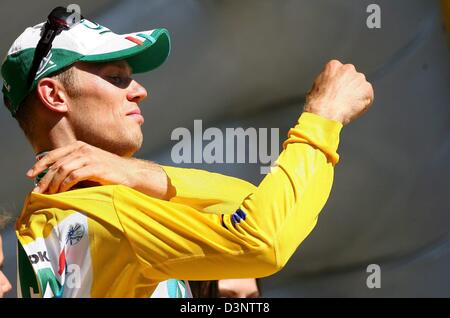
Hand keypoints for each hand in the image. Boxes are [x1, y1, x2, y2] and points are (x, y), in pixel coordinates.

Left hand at [26, 141, 168, 198]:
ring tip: (50, 194)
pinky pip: (74, 175)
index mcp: (80, 146)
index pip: (54, 154)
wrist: (131, 174)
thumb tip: (53, 179)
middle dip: (44, 178)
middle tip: (38, 191)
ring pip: (63, 169)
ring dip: (54, 183)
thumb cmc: (109, 173)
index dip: (40, 164)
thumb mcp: (89, 165)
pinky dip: (65, 184)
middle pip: (56, 163)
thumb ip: (73, 167)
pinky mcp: (96, 167)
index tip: (31, 175)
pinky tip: (63, 192)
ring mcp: (90, 157)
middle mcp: (83, 149)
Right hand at [304, 60, 373, 124]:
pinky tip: (352, 110)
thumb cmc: (317, 104)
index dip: (338, 84)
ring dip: (356, 95)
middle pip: (351, 77)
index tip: (336, 91)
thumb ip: (325, 83)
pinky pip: (368, 97)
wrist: (325, 113)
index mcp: (333, 66)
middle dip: (348, 87)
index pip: (339, 72)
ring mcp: (359, 78)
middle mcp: (348, 69)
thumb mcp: (314, 88)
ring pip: (360, 87)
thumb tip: (326, 88)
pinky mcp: (367, 89)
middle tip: (342, 99)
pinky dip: (363, 104)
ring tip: (346, 107)